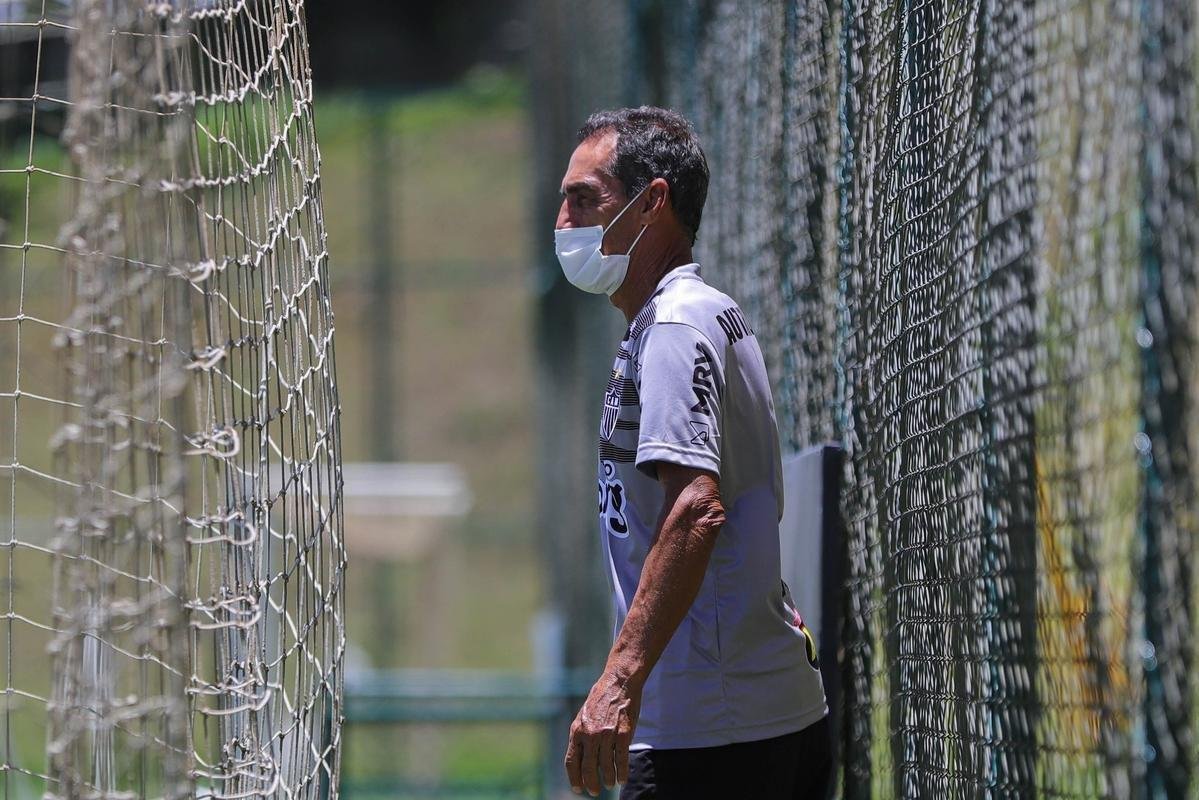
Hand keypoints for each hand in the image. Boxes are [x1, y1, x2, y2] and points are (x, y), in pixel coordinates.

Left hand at [564, 671, 641, 795]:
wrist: (619, 682)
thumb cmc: (601, 699)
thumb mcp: (584, 716)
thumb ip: (582, 736)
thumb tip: (580, 759)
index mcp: (577, 730)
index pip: (572, 761)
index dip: (574, 778)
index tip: (578, 789)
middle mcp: (589, 734)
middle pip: (588, 768)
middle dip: (591, 783)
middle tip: (594, 791)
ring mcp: (606, 734)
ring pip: (606, 766)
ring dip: (608, 779)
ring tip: (610, 784)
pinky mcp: (622, 733)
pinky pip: (621, 759)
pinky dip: (622, 772)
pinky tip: (622, 778)